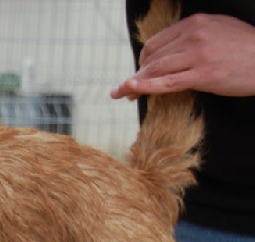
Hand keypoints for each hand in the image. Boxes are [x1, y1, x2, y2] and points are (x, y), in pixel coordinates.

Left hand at [112, 14, 254, 99]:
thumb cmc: (245, 49)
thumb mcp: (218, 30)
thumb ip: (194, 36)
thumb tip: (170, 50)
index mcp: (195, 23)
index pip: (156, 43)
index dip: (142, 60)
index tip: (137, 73)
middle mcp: (194, 35)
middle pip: (153, 57)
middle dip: (136, 74)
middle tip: (125, 90)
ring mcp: (198, 55)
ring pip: (156, 69)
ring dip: (136, 83)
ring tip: (123, 95)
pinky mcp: (204, 74)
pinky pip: (167, 82)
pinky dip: (146, 86)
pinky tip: (131, 90)